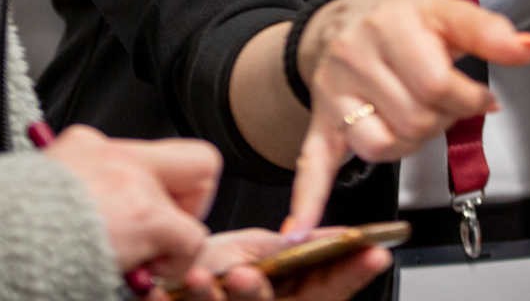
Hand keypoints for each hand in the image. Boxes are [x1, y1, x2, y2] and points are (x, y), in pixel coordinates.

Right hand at [41, 124, 219, 279]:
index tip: (152, 209)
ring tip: (138, 263)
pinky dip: (175, 265)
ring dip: (171, 246)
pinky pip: (191, 240)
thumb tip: (98, 214)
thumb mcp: (41, 190)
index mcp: (86, 145)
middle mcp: (116, 155)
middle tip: (166, 234)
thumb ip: (79, 189)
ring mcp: (135, 184)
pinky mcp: (146, 216)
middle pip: (198, 164)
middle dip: (190, 206)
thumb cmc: (11, 223)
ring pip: (193, 214)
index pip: (153, 148)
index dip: (169, 180)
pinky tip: (143, 274)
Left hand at [159, 227, 391, 300]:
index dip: (352, 273)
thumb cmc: (209, 265)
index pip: (328, 289)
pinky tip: (156, 293)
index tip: (373, 253)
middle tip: (243, 274)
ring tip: (198, 279)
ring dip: (211, 299)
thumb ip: (281, 248)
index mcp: (286, 294)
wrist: (164, 281)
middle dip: (257, 294)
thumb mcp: (249, 249)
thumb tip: (321, 234)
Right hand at [284, 0, 529, 236]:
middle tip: (443, 103)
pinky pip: (314, 163)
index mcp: (390, 26)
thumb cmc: (398, 20)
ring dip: (409, 142)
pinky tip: (300, 227)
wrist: (340, 19)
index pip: (436, 84)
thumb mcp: (445, 12)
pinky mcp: (322, 122)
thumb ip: (490, 33)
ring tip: (414, 119)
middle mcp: (356, 58)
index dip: (468, 99)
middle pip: (414, 120)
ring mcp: (335, 94)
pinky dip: (309, 197)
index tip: (480, 98)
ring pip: (383, 147)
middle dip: (441, 119)